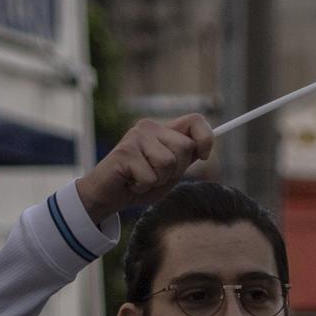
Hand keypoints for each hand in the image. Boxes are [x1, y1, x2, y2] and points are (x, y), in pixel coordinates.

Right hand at [77, 116, 215, 225]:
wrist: (109, 195)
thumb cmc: (141, 182)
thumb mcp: (170, 171)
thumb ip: (184, 159)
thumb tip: (204, 149)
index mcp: (163, 130)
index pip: (195, 120)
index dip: (206, 138)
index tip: (203, 156)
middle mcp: (149, 127)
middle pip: (185, 147)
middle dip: (176, 170)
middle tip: (156, 175)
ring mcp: (136, 136)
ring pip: (168, 163)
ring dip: (159, 180)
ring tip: (143, 178)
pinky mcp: (125, 151)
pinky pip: (150, 177)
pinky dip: (144, 187)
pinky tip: (131, 182)